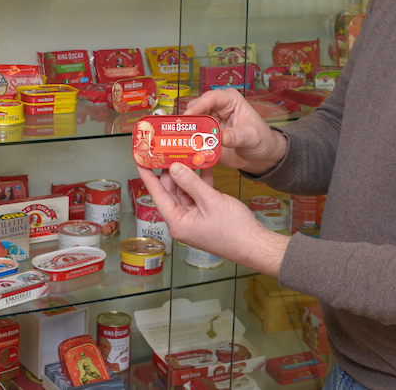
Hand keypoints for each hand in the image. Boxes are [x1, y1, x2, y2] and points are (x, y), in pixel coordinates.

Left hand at [137, 162, 288, 277]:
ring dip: (187, 174)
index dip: (148, 176)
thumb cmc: (234, 230)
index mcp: (178, 222)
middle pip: (171, 191)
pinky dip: (200, 181)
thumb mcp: (210, 201)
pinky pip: (198, 194)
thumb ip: (191, 183)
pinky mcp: (206, 214)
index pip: (157, 195)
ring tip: (185, 153)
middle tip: (169, 151)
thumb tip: (175, 168)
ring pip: (185, 191)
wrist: (255, 245)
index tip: (140, 160)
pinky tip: (203, 165)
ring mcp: (194, 218)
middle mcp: (183, 220)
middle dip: (170, 171)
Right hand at [182, 88, 286, 175]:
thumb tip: (223, 137)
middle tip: (180, 131)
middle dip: (188, 119)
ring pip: (191, 123)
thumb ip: (238, 136)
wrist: (260, 156)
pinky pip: (193, 137)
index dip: (198, 105)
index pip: (210, 98)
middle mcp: (216, 108)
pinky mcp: (205, 135)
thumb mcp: (252, 137)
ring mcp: (209, 122)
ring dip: (186, 131)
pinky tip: (185, 149)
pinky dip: (188, 142)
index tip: (188, 116)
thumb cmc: (261, 139)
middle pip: (196, 108)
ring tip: (180, 141)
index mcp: (229, 100)